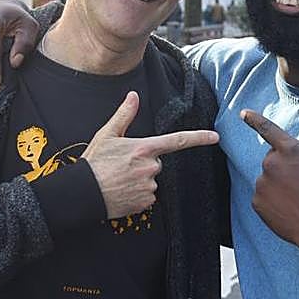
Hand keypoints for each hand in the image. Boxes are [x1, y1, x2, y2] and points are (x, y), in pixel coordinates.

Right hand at [88, 92, 218, 218]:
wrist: (83, 193)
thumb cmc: (94, 163)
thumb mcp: (107, 134)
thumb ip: (124, 115)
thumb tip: (133, 96)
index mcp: (144, 148)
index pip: (177, 141)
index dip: (199, 138)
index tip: (215, 136)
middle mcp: (150, 167)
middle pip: (157, 162)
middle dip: (143, 163)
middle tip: (122, 165)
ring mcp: (149, 186)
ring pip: (151, 179)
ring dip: (139, 179)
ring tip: (119, 179)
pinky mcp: (145, 202)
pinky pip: (147, 195)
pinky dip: (137, 193)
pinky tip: (122, 191)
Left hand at [240, 109, 298, 255]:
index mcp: (290, 149)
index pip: (268, 129)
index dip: (254, 119)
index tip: (243, 113)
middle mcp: (271, 163)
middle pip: (274, 158)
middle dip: (286, 166)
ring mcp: (262, 183)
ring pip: (269, 178)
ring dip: (281, 184)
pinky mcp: (257, 203)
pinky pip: (265, 197)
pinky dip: (276, 201)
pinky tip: (291, 209)